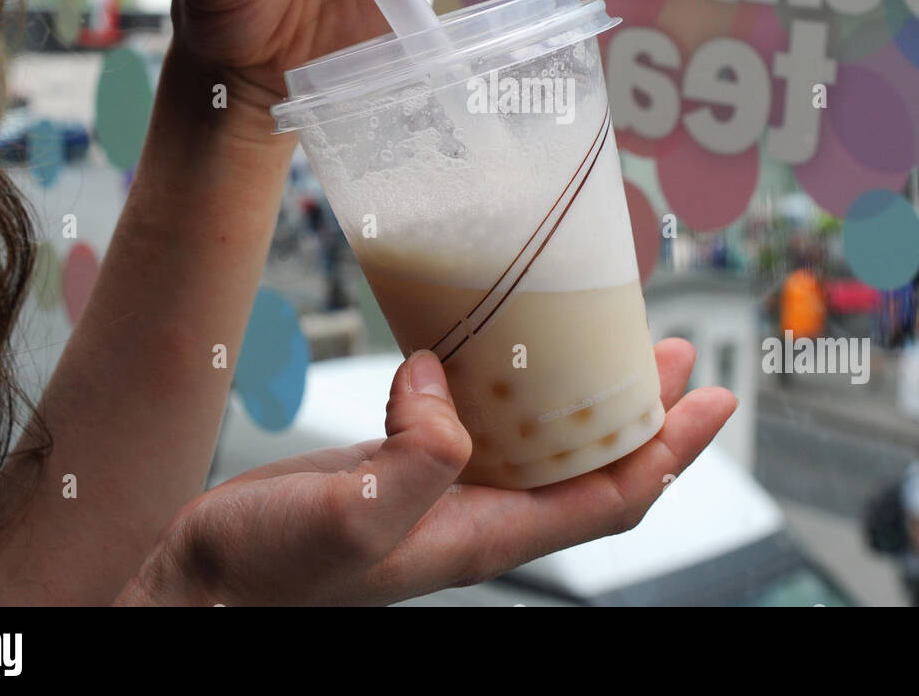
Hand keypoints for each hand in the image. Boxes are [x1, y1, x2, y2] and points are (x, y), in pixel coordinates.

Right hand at [117, 341, 736, 605]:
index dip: (672, 451)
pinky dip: (506, 383)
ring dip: (579, 393)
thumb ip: (416, 460)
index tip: (715, 399)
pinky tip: (492, 349)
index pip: (612, 495)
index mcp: (487, 534)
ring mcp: (440, 488)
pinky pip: (479, 419)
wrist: (202, 579)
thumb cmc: (269, 569)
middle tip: (672, 351)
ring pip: (538, 439)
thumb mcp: (352, 517)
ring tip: (601, 339)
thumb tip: (446, 387)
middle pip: (589, 462)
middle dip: (641, 411)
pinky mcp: (402, 463)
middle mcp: (477, 512)